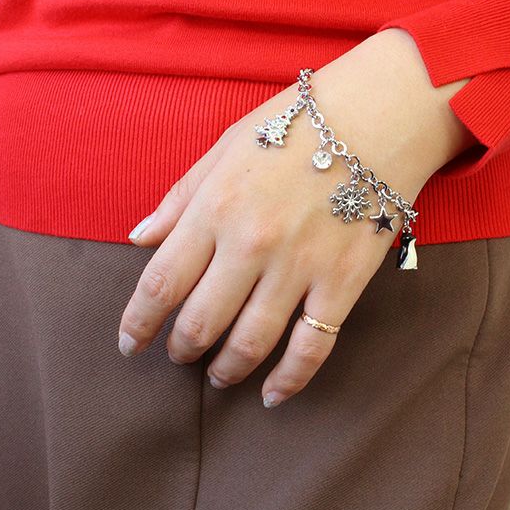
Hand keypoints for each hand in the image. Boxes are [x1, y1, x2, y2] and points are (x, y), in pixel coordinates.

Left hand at [116, 28, 474, 406]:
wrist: (380, 115)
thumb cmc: (299, 124)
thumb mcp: (228, 145)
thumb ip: (181, 196)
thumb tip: (138, 239)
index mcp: (216, 207)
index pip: (160, 284)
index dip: (138, 324)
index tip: (129, 344)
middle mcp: (251, 244)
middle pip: (200, 322)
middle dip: (181, 348)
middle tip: (177, 356)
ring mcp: (300, 267)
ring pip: (251, 342)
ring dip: (226, 369)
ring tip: (218, 376)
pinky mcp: (344, 282)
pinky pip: (312, 346)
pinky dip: (289, 379)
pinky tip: (272, 394)